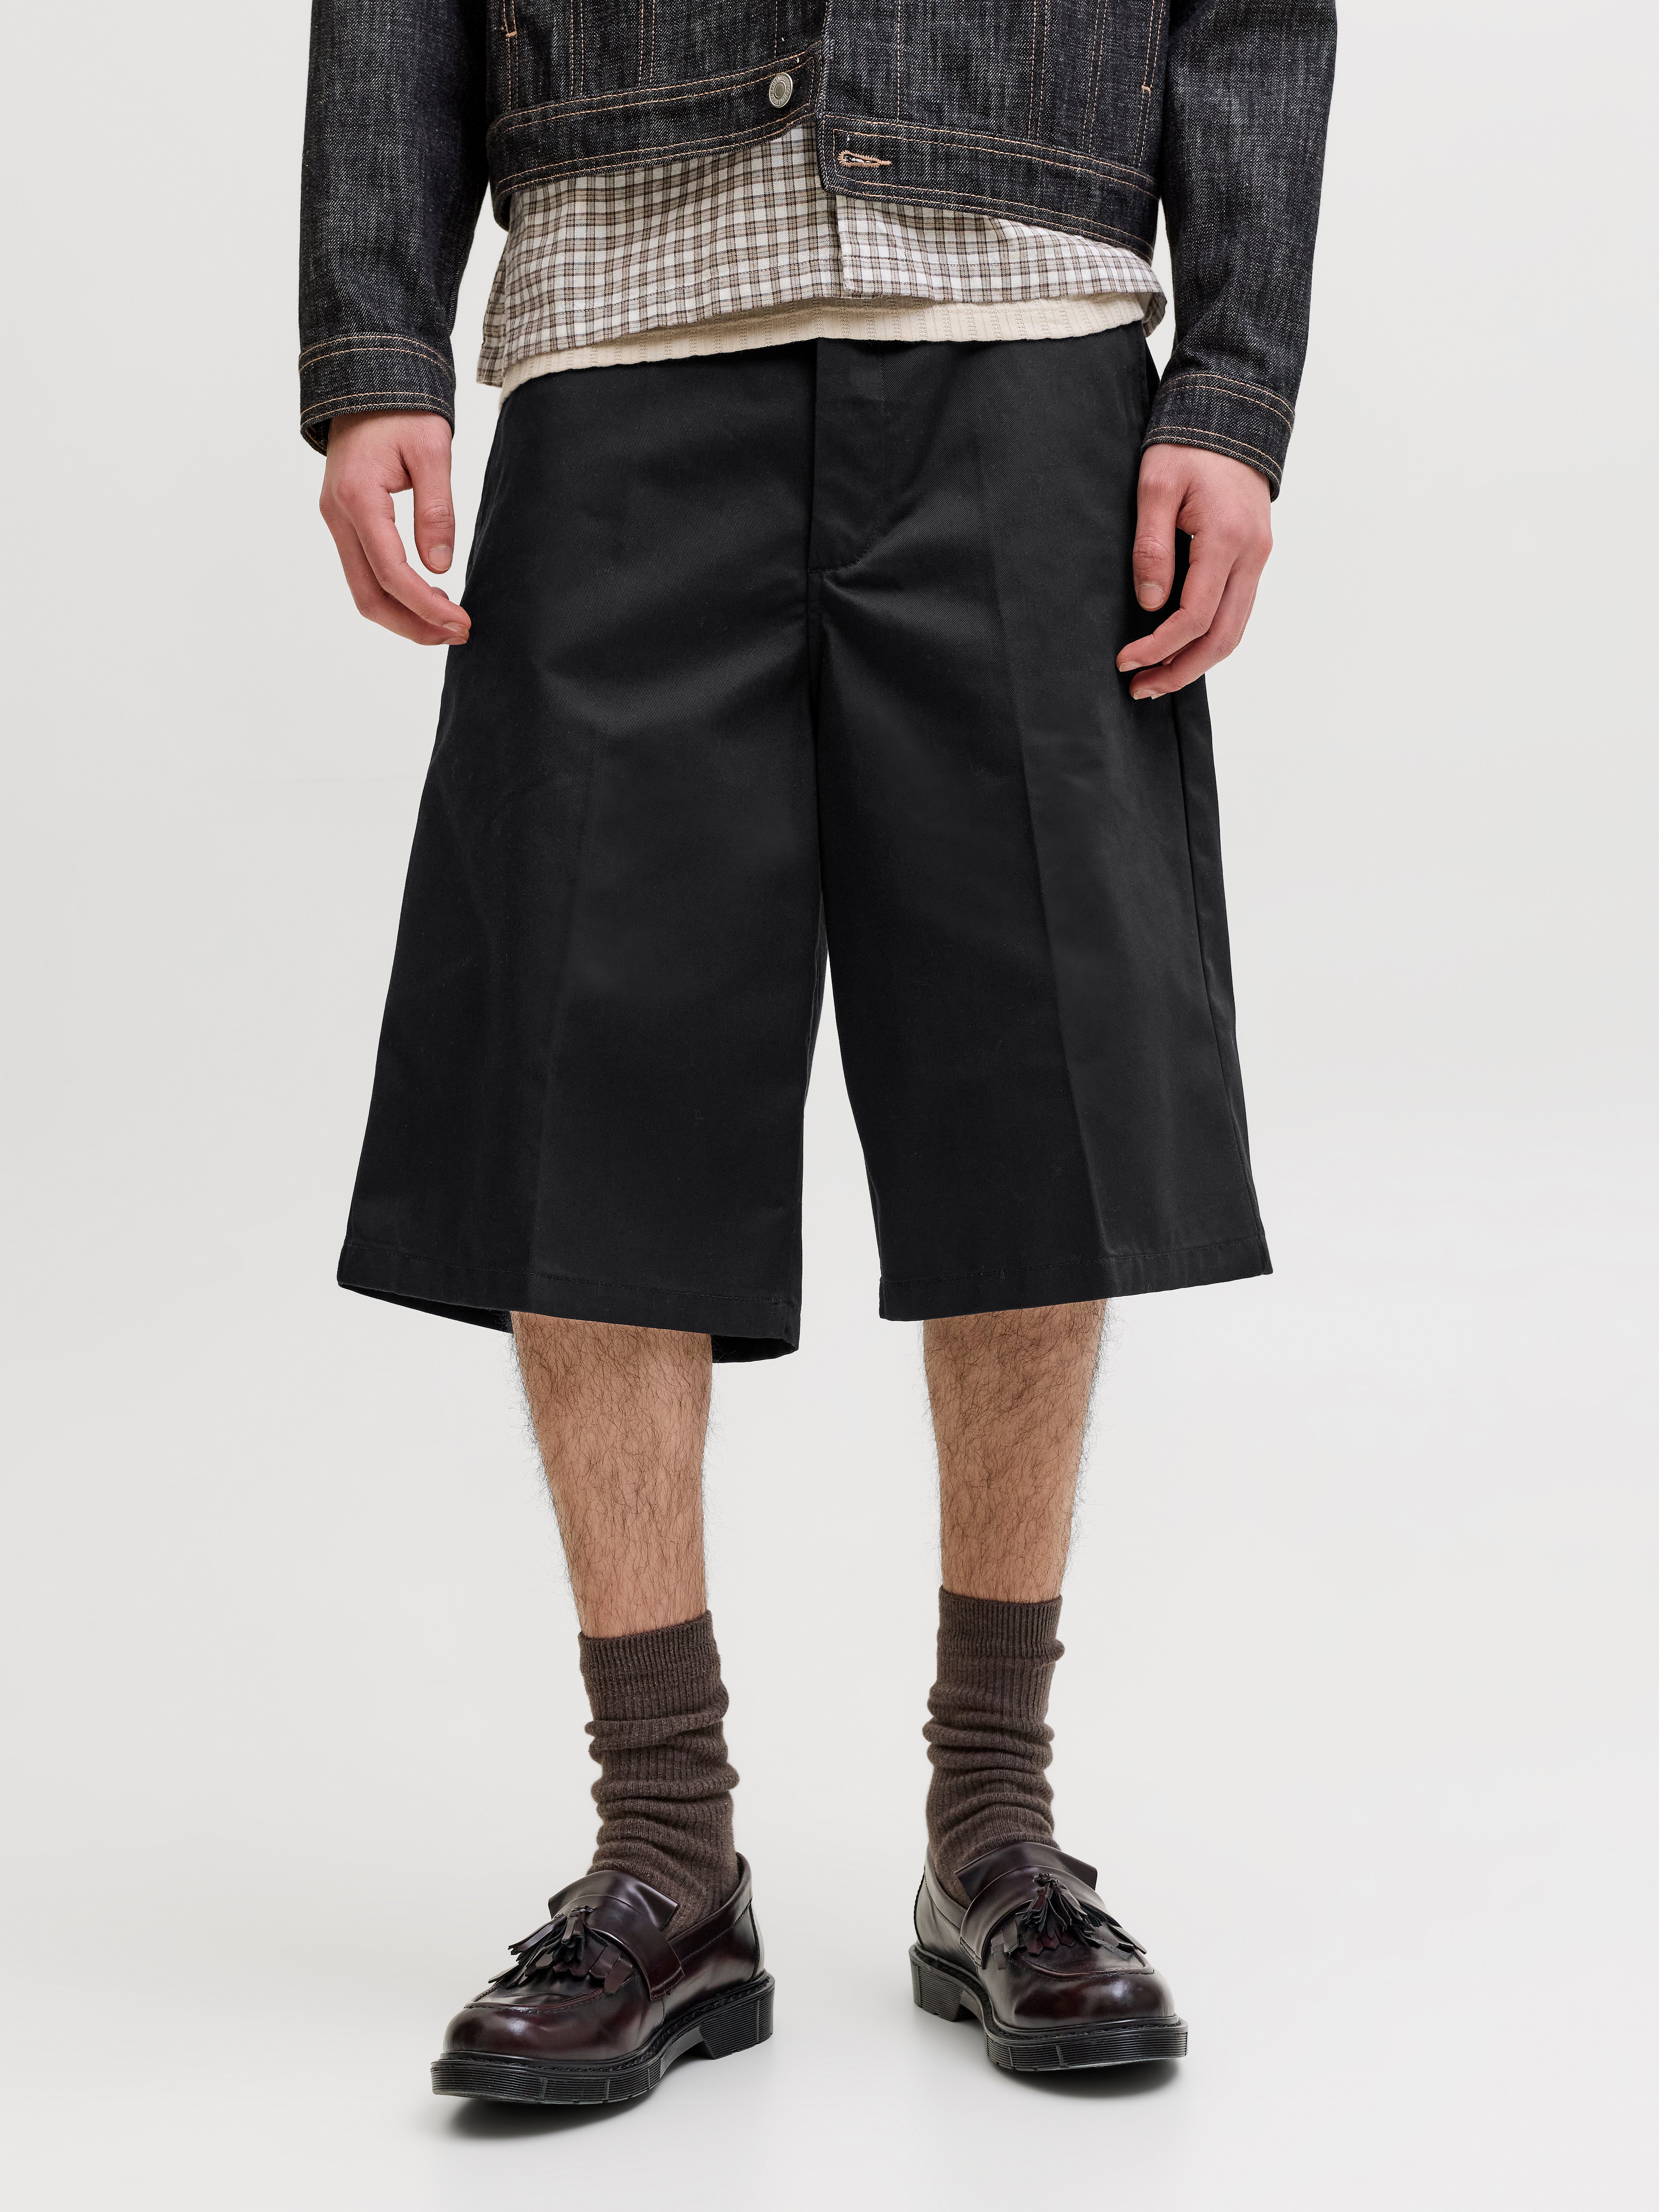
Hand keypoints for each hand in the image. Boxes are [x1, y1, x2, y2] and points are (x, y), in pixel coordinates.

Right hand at [318, 411, 471, 646]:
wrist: (367, 380)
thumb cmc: (402, 409)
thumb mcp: (432, 450)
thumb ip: (436, 510)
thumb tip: (440, 568)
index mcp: (358, 498)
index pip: (391, 572)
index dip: (425, 607)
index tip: (461, 622)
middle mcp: (338, 515)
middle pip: (368, 595)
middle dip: (413, 624)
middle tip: (458, 633)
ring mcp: (336, 521)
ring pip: (362, 590)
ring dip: (404, 615)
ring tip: (447, 623)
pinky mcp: (344, 522)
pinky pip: (364, 572)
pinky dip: (394, 594)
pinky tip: (427, 597)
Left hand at [1116, 446, 1271, 700]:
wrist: (1230, 414)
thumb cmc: (1187, 445)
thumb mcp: (1155, 486)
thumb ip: (1151, 547)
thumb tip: (1150, 605)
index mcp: (1226, 539)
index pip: (1194, 616)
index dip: (1159, 647)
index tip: (1126, 660)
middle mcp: (1252, 555)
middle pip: (1222, 637)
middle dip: (1181, 670)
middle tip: (1141, 689)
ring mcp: (1258, 558)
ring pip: (1234, 630)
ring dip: (1196, 661)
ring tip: (1157, 679)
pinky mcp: (1254, 557)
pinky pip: (1236, 611)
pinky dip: (1209, 638)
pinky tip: (1180, 648)